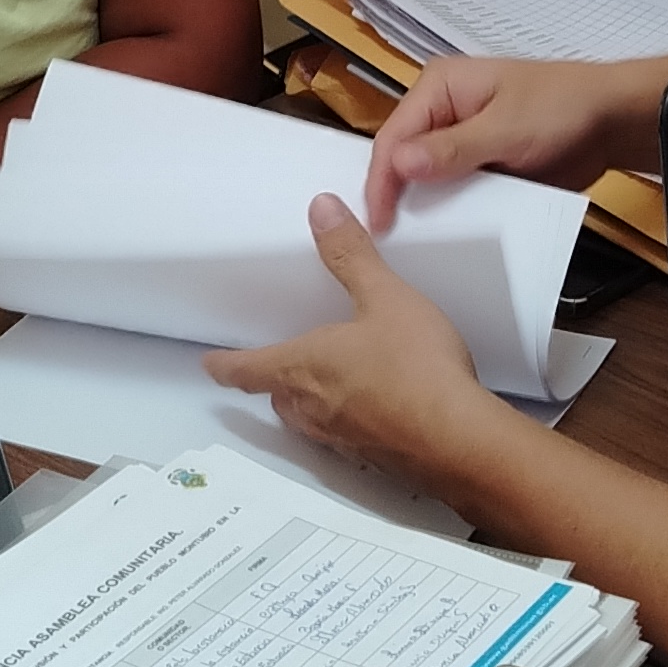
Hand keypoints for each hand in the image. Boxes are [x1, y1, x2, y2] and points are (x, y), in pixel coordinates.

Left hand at [207, 195, 506, 481]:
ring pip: (309, 421)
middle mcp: (315, 408)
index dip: (224, 365)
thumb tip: (320, 209)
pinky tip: (374, 410)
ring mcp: (346, 438)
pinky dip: (348, 422)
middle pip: (278, 397)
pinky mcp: (378, 457)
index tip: (208, 364)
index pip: (248, 368)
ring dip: (305, 405)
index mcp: (305, 367)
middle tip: (269, 369)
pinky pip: (347, 438)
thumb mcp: (384, 296)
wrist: (459, 438)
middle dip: (271, 382)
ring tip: (318, 387)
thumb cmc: (415, 365)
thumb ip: (351, 254)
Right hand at [361, 54, 667, 230]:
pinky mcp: (478, 161)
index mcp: (439, 86)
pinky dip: (448, 209)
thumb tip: (399, 164)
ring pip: (426, 176)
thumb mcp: (506, 129)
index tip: (379, 222)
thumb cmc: (560, 110)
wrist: (611, 120)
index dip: (381, 180)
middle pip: (403, 156)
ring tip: (409, 245)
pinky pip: (452, 188)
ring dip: (422, 205)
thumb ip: (452, 148)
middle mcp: (441, 109)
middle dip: (396, 193)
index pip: (394, 136)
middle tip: (387, 241)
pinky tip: (443, 235)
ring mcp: (459, 137)